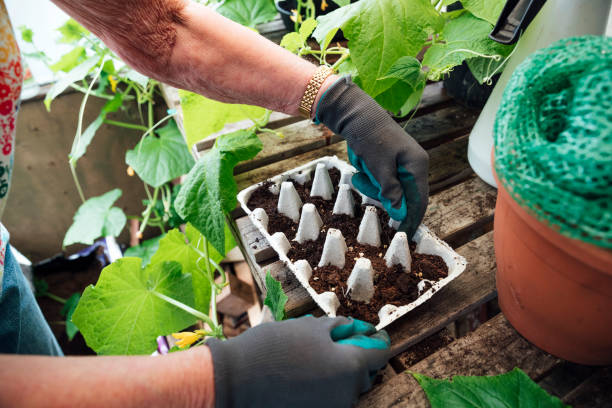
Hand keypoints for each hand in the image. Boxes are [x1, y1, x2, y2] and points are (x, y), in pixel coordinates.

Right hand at [206, 315, 390, 407]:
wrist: (235, 383)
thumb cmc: (273, 349)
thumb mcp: (309, 328)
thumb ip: (339, 328)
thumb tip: (355, 329)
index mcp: (351, 368)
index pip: (379, 353)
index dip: (377, 340)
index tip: (374, 333)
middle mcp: (348, 394)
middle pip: (364, 373)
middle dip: (358, 356)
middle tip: (342, 340)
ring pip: (346, 387)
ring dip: (340, 372)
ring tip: (318, 355)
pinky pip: (330, 399)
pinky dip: (325, 386)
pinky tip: (307, 372)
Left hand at [315, 76, 428, 237]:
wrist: (357, 115)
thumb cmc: (370, 138)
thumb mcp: (379, 167)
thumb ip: (391, 191)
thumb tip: (401, 213)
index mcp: (417, 166)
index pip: (419, 201)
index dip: (411, 219)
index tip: (403, 236)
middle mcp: (414, 166)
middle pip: (402, 197)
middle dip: (381, 194)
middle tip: (363, 180)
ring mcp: (403, 165)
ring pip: (389, 190)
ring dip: (372, 185)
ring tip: (360, 170)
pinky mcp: (391, 164)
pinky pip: (382, 182)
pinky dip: (370, 179)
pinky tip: (362, 167)